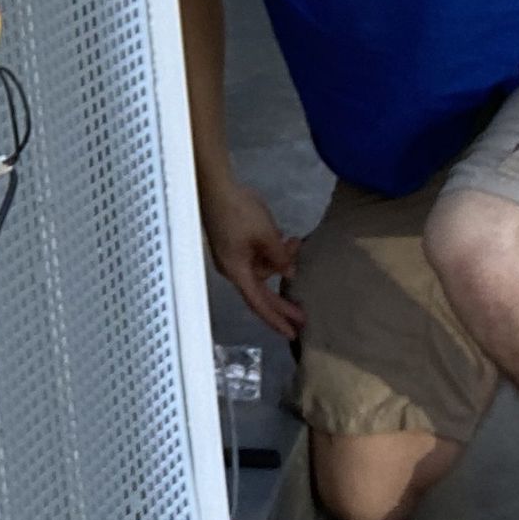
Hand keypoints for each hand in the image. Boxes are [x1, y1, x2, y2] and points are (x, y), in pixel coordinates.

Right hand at [203, 181, 304, 339]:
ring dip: (278, 260)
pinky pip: (254, 255)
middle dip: (281, 299)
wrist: (215, 185)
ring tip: (294, 242)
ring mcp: (229, 254)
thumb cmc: (239, 212)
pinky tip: (281, 238)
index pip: (259, 303)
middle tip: (302, 312)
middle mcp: (231, 268)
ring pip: (260, 268)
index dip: (277, 319)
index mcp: (237, 271)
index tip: (293, 334)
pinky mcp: (230, 242)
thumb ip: (280, 257)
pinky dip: (269, 251)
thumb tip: (289, 272)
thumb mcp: (267, 235)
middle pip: (259, 290)